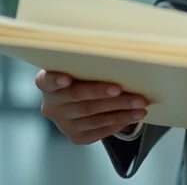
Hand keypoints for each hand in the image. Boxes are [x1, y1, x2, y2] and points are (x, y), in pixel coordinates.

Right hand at [35, 69, 149, 144]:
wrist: (84, 99)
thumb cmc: (85, 75)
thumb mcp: (82, 66)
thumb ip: (90, 62)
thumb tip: (120, 51)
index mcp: (46, 82)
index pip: (46, 80)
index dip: (55, 80)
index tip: (66, 78)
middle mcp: (51, 105)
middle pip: (78, 98)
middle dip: (103, 93)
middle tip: (123, 90)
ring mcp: (62, 123)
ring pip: (93, 116)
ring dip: (119, 110)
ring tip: (140, 105)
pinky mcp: (76, 136)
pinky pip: (98, 130)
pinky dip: (118, 122)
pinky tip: (133, 115)